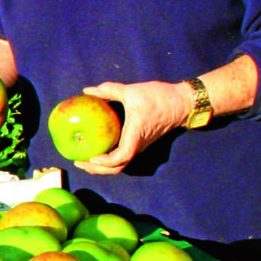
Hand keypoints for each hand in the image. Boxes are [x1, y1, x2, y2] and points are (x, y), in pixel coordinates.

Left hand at [73, 80, 190, 174]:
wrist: (181, 103)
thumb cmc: (158, 97)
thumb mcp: (131, 91)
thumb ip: (109, 90)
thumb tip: (87, 90)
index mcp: (136, 135)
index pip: (121, 157)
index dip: (105, 162)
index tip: (91, 158)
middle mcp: (138, 146)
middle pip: (118, 167)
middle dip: (98, 169)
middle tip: (79, 162)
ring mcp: (140, 146)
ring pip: (121, 164)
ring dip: (103, 166)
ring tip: (84, 160)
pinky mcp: (140, 143)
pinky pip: (123, 156)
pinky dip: (109, 158)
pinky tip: (97, 149)